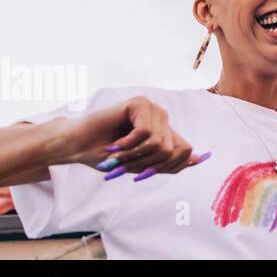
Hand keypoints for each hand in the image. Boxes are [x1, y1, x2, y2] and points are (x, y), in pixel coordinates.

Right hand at [61, 97, 208, 180]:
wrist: (78, 147)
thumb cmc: (107, 156)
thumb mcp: (142, 164)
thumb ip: (169, 161)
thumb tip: (199, 158)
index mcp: (165, 131)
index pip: (185, 150)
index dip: (167, 167)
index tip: (144, 172)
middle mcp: (162, 118)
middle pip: (171, 150)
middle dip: (147, 163)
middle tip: (126, 162)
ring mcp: (152, 108)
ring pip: (159, 142)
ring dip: (135, 155)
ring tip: (119, 152)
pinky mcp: (139, 103)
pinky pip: (145, 132)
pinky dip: (128, 144)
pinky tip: (115, 143)